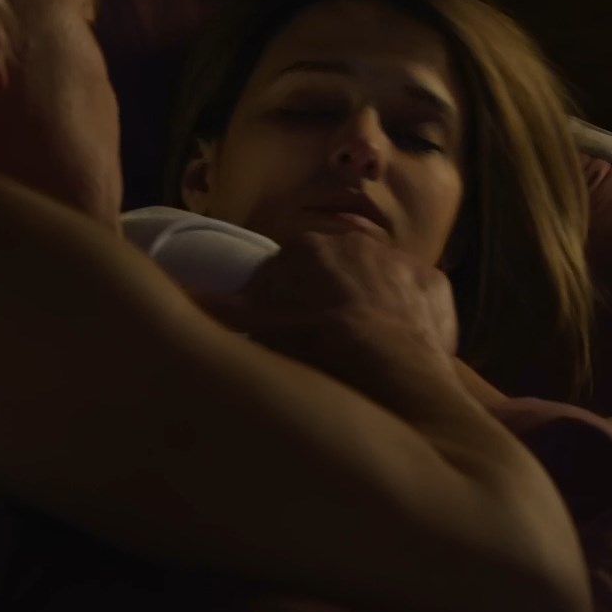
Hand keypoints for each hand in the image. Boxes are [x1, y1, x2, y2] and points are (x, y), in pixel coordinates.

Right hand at [229, 230, 458, 357]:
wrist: (389, 370)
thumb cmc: (313, 348)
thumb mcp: (256, 330)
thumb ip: (216, 308)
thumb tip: (177, 290)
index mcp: (304, 247)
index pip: (286, 269)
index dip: (283, 301)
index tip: (285, 330)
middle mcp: (353, 240)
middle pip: (333, 269)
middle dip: (327, 298)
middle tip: (323, 342)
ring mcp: (399, 259)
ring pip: (376, 280)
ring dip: (369, 304)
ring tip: (363, 349)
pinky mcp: (435, 283)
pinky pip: (416, 297)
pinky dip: (408, 317)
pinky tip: (399, 346)